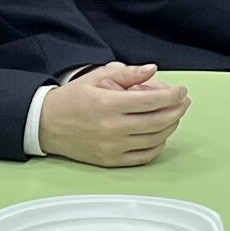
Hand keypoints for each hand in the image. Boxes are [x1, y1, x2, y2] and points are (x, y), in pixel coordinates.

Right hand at [40, 61, 190, 167]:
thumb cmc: (72, 99)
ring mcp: (112, 147)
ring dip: (171, 126)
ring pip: (155, 139)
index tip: (182, 91)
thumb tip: (152, 70)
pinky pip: (144, 156)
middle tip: (183, 102)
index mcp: (109, 104)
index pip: (152, 100)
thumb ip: (127, 74)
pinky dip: (158, 145)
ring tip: (174, 116)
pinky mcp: (111, 161)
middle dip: (178, 110)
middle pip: (158, 121)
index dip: (173, 95)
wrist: (46, 124)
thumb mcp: (95, 78)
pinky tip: (160, 135)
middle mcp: (112, 128)